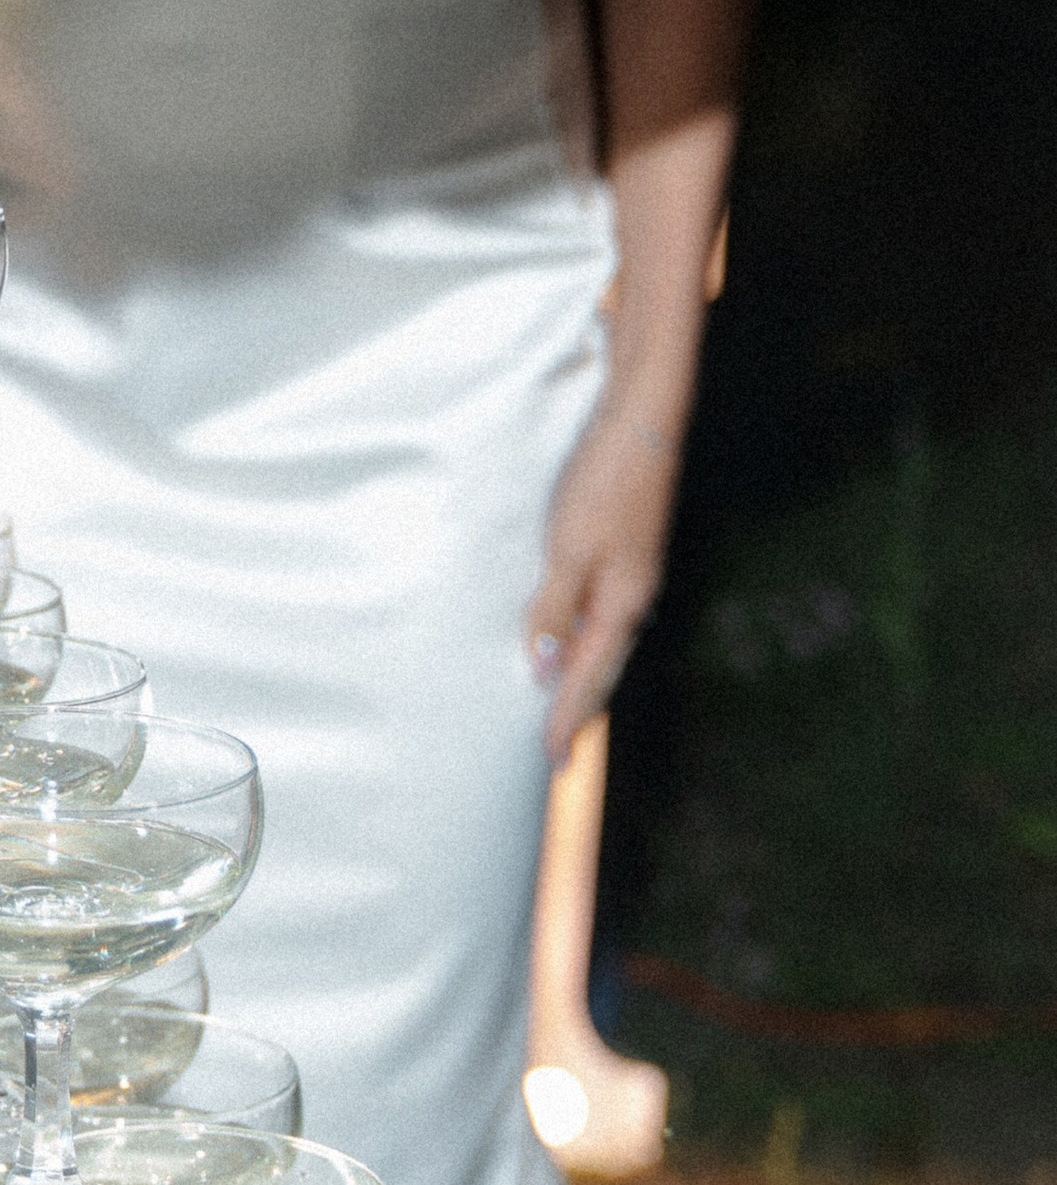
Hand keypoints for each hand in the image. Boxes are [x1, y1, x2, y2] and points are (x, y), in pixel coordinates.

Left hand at [524, 400, 680, 759]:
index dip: (567, 719)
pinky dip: (585, 642)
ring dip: (582, 679)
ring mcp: (633, 576)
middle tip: (557, 751)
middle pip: (602, 669)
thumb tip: (543, 668)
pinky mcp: (626, 555)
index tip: (552, 760)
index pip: (589, 679)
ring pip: (603, 644)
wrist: (641, 424)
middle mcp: (634, 598)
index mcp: (623, 604)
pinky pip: (602, 616)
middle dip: (579, 711)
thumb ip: (555, 608)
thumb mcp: (568, 548)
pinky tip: (571, 642)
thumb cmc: (603, 482)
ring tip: (560, 710)